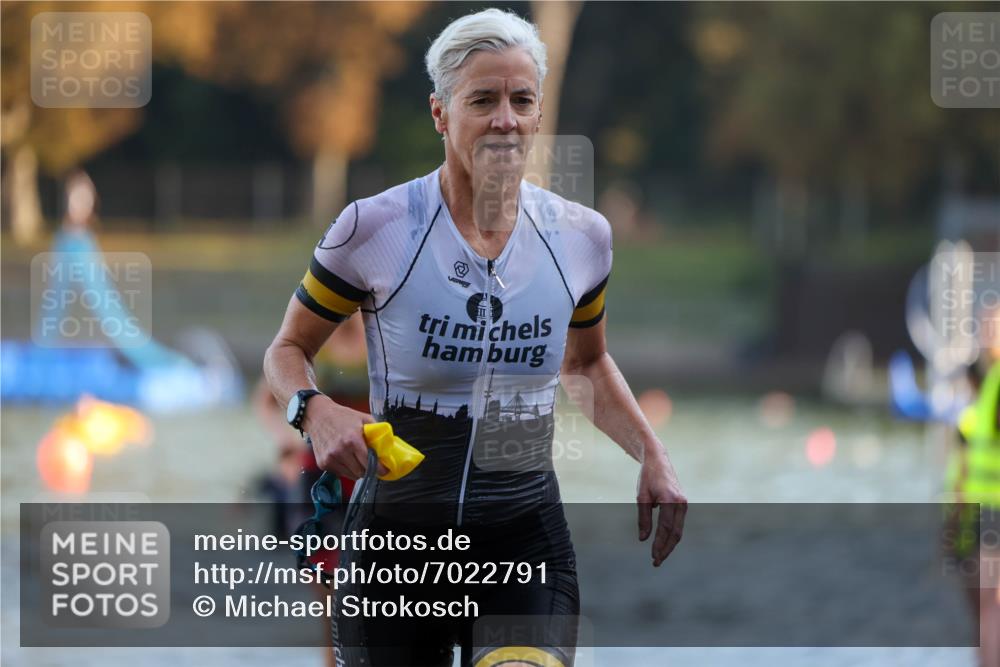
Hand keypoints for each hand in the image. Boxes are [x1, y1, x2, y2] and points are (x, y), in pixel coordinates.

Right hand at [302, 397, 387, 479]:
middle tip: (372, 464)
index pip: (369, 462)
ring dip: (357, 470)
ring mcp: (330, 458)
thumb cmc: (342, 416)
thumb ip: (376, 430)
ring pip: (351, 475)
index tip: (384, 470)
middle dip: (369, 469)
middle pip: (361, 472)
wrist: (317, 415)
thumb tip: (390, 443)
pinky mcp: (323, 463)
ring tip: (357, 459)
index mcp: (352, 440)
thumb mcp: (363, 418)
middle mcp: (340, 451)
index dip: (380, 469)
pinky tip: (345, 458)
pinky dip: (346, 469)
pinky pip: (340, 473)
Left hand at [636, 449, 686, 566]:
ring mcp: (684, 503)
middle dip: (666, 549)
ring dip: (669, 544)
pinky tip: (664, 543)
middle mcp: (680, 503)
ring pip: (678, 530)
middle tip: (656, 562)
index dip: (659, 544)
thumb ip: (643, 518)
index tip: (653, 556)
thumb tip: (643, 539)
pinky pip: (678, 523)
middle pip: (675, 533)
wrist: (658, 460)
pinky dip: (672, 535)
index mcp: (670, 500)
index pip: (665, 528)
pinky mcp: (683, 504)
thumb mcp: (642, 497)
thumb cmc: (648, 476)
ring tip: (659, 556)